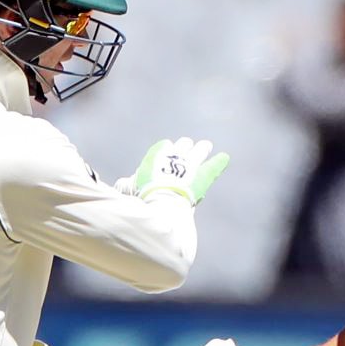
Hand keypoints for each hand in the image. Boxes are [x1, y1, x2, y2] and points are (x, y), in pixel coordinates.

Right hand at [115, 137, 229, 205]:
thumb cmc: (144, 195)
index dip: (166, 153)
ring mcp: (192, 162)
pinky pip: (215, 164)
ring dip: (202, 148)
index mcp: (157, 154)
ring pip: (200, 150)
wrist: (162, 200)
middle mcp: (176, 153)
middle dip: (185, 147)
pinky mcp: (204, 174)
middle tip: (188, 149)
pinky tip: (224, 158)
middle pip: (183, 145)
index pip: (164, 147)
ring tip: (206, 147)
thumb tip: (120, 184)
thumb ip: (126, 184)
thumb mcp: (130, 188)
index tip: (167, 157)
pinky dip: (219, 161)